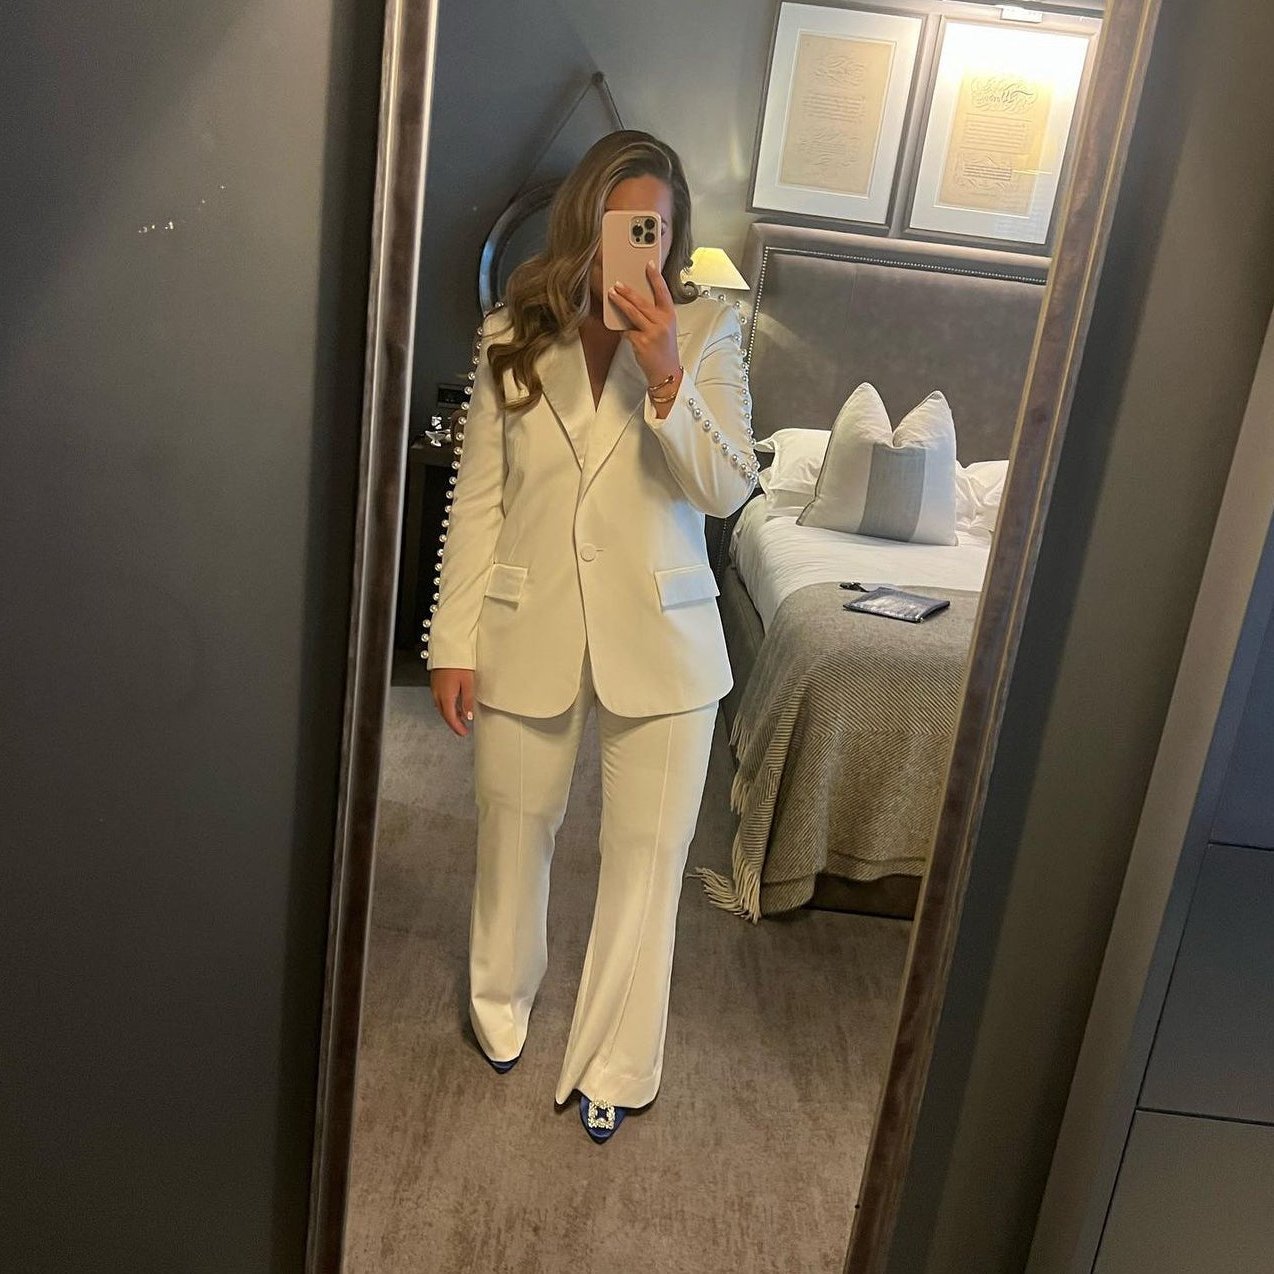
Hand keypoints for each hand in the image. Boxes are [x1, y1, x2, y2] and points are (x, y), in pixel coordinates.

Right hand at [431, 668, 474, 736]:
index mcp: (446, 696)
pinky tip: (454, 704)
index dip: (457, 728)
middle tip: (462, 729)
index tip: (463, 733)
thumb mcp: (468, 683)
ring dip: (450, 714)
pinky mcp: (435, 683)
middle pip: (444, 714)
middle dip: (453, 723)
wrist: (448, 648)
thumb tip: (468, 716)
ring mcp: (435, 688)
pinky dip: (447, 705)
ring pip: (441, 707)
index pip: (450, 718)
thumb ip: (467, 701)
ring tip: (461, 717)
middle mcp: (437, 694)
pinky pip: (440, 699)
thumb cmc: (459, 662)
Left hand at [608, 261, 681, 391]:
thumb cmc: (664, 350)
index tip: (649, 264)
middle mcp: (662, 322)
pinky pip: (627, 330)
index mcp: (670, 316)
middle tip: (617, 282)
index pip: (663, 292)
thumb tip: (636, 302)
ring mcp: (652, 332)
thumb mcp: (665, 329)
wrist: (666, 372)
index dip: (656, 277)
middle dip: (628, 291)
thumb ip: (654, 315)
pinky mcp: (641, 342)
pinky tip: (619, 327)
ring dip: (620, 302)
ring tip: (611, 294)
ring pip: (632, 312)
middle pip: (642, 301)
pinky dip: (622, 329)